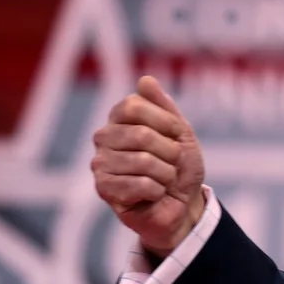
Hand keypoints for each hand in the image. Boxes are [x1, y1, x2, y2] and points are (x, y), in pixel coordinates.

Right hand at [91, 76, 204, 257]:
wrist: (183, 204)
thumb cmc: (180, 166)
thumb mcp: (181, 132)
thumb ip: (164, 106)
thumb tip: (145, 79)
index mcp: (120, 118)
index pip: (134, 105)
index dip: (166, 122)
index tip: (177, 135)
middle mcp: (104, 137)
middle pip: (141, 134)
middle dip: (170, 151)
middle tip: (172, 162)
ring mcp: (100, 163)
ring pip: (143, 161)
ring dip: (166, 173)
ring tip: (164, 178)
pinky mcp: (103, 189)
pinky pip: (139, 184)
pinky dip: (158, 190)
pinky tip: (154, 193)